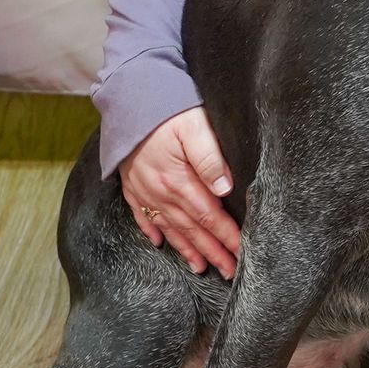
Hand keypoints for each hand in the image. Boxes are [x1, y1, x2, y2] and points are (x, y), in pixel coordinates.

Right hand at [121, 107, 240, 277]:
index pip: (209, 215)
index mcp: (178, 179)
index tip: (241, 253)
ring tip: (201, 267)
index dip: (226, 236)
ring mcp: (143, 190)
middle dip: (212, 251)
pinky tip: (159, 244)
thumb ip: (209, 157)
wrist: (126, 96)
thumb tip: (224, 188)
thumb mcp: (194, 126)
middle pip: (191, 228)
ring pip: (169, 227)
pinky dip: (152, 232)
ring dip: (186, 249)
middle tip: (229, 271)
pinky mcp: (130, 184)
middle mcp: (159, 191)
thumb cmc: (166, 108)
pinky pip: (142, 215)